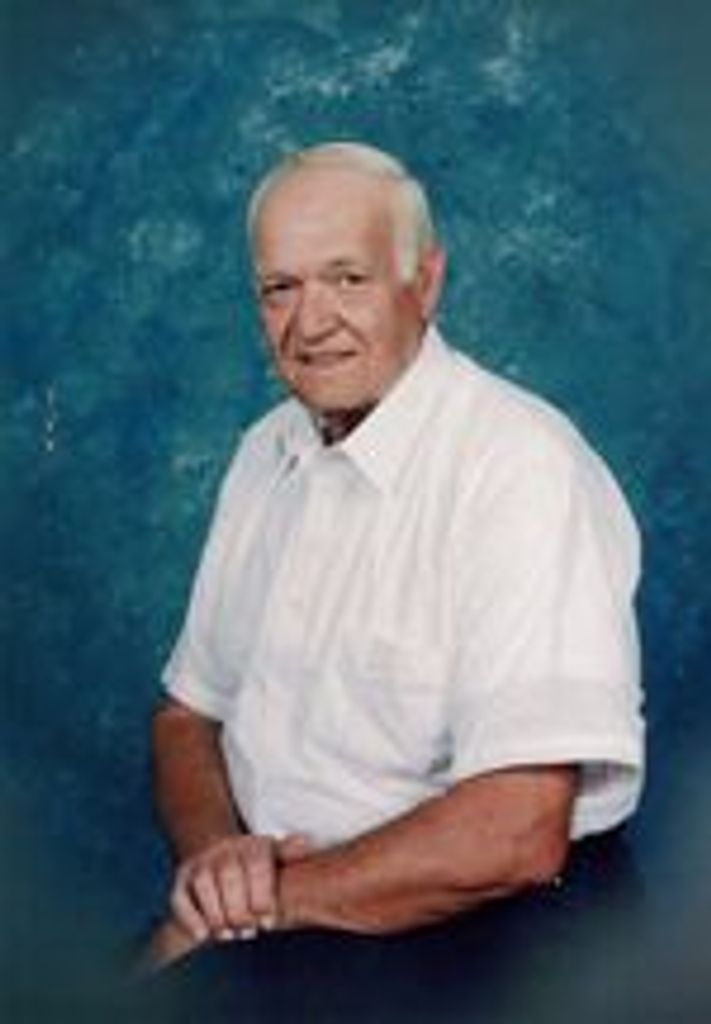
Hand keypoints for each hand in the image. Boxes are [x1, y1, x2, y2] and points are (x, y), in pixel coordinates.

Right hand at [170, 832, 311, 944]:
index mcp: (250, 845)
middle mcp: (223, 850)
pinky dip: (190, 918)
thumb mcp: (272, 855)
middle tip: (248, 932)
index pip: (256, 865)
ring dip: (217, 915)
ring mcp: (200, 863)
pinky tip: (204, 935)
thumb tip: (305, 844)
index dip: (262, 897)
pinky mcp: (181, 879)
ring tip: (229, 935)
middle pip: (229, 875)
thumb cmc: (252, 863)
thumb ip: (288, 853)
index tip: (268, 922)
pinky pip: (180, 897)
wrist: (214, 849)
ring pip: (204, 884)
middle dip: (239, 910)